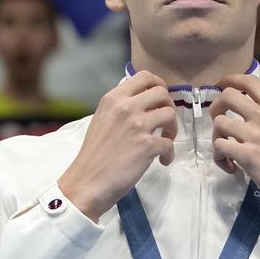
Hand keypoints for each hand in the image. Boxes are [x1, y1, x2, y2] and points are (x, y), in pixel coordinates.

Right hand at [57, 71, 176, 221]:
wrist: (86, 182)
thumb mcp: (102, 119)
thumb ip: (120, 108)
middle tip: (164, 122)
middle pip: (162, 92)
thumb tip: (143, 104)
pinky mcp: (147, 145)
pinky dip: (169, 153)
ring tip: (165, 140)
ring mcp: (138, 125)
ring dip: (172, 128)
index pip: (144, 76)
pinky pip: (169, 144)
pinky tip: (162, 160)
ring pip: (170, 114)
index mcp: (112, 98)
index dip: (158, 85)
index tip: (159, 99)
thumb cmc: (93, 154)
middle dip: (168, 106)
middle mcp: (126, 107)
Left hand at [209, 74, 259, 224]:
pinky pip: (219, 146)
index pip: (249, 81)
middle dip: (216, 107)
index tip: (221, 87)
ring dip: (217, 137)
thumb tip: (252, 113)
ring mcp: (255, 135)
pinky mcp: (247, 155)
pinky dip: (220, 158)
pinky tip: (232, 167)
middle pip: (227, 95)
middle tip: (221, 124)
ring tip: (227, 152)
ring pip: (219, 122)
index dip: (229, 80)